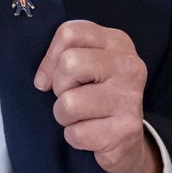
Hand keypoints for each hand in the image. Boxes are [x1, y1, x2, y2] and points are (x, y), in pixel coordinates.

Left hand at [34, 20, 159, 172]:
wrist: (126, 139)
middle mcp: (129, 65)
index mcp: (116, 42)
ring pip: (69, 102)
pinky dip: (75, 137)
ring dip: (64, 115)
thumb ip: (64, 56)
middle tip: (72, 96)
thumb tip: (41, 80)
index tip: (49, 77)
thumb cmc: (96, 95)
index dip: (50, 57)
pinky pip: (76, 133)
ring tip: (82, 116)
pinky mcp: (127, 128)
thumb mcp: (86, 64)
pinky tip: (92, 133)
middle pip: (69, 62)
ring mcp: (130, 97)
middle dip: (59, 86)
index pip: (69, 33)